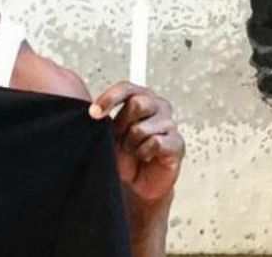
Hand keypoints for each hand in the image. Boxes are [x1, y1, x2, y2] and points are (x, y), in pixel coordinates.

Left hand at [89, 82, 184, 202]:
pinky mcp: (177, 143)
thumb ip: (105, 117)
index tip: (93, 113)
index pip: (126, 88)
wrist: (136, 183)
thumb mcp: (109, 132)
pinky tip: (146, 156)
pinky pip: (155, 143)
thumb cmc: (124, 153)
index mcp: (140, 97)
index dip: (109, 98)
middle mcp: (158, 106)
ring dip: (131, 144)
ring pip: (142, 128)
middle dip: (121, 126)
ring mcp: (170, 124)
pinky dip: (144, 153)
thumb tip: (94, 111)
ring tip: (134, 150)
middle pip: (137, 104)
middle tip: (120, 140)